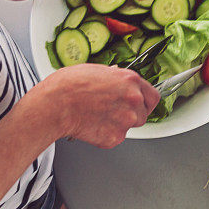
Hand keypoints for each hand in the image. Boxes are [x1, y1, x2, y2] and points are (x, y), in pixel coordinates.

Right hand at [25, 64, 160, 148]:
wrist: (55, 104)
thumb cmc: (69, 86)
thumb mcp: (96, 70)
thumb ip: (114, 78)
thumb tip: (118, 80)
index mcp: (130, 81)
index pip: (153, 96)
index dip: (145, 102)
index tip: (140, 105)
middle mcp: (133, 100)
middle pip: (144, 114)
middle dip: (131, 114)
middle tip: (112, 111)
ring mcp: (125, 121)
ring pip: (130, 127)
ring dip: (118, 124)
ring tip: (98, 116)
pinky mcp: (115, 138)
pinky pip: (115, 138)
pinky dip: (105, 134)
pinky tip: (92, 125)